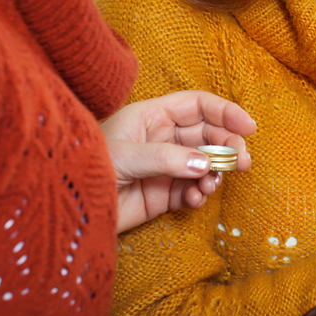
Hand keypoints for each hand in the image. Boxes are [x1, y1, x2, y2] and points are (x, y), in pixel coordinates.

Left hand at [102, 90, 256, 233]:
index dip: (225, 112)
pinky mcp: (163, 194)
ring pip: (205, 163)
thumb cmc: (87, 168)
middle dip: (227, 147)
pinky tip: (196, 198)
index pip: (198, 106)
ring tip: (211, 185)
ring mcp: (165, 166)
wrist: (67, 209)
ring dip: (215, 173)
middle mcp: (162, 138)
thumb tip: (206, 162)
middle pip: (208, 134)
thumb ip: (169, 158)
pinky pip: (193, 189)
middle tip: (241, 163)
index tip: (248, 127)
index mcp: (152, 116)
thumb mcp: (128, 156)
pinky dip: (200, 193)